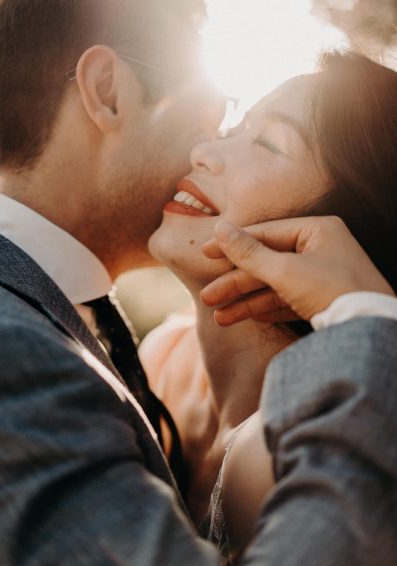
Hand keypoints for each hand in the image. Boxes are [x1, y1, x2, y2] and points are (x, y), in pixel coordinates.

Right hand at [200, 216, 394, 323]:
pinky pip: (287, 301)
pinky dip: (266, 309)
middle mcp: (320, 250)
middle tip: (207, 297)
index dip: (232, 244)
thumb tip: (220, 228)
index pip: (265, 234)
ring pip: (274, 286)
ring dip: (246, 302)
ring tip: (220, 317)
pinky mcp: (323, 301)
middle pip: (267, 263)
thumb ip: (249, 252)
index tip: (204, 253)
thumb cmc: (331, 291)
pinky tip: (243, 317)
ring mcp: (322, 277)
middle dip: (235, 283)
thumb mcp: (284, 270)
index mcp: (316, 231)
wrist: (368, 330)